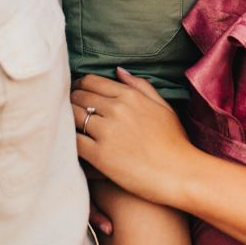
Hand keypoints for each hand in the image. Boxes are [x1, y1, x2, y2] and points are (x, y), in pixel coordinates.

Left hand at [71, 70, 200, 206]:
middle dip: (70, 101)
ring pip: (73, 116)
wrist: (179, 173)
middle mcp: (116, 109)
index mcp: (130, 95)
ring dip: (66, 119)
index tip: (76, 93)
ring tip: (67, 125)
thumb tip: (118, 71)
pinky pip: (74, 142)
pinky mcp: (100, 155)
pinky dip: (68, 140)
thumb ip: (140, 86)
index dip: (79, 86)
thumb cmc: (174, 141)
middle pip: (79, 97)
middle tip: (67, 109)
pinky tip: (68, 144)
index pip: (91, 81)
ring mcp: (107, 132)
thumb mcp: (163, 106)